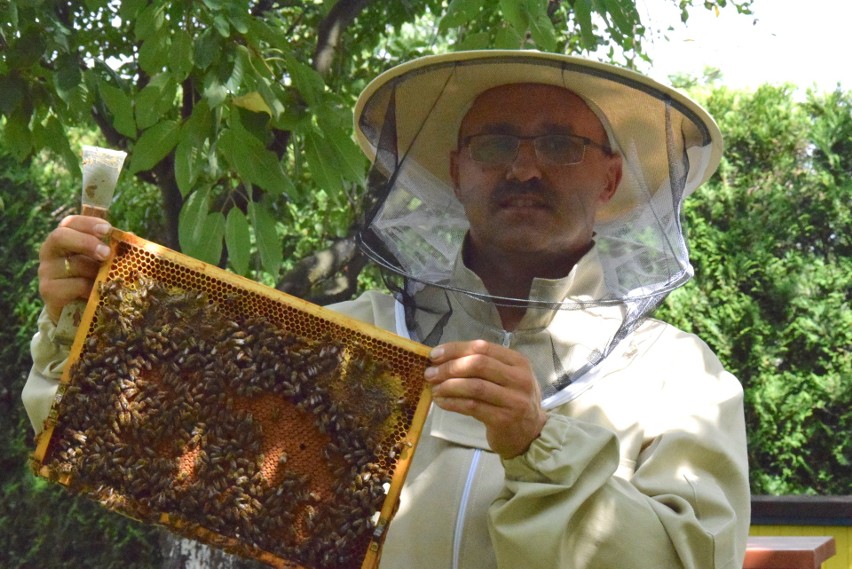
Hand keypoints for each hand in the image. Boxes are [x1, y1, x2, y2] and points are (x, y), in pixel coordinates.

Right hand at [38, 215, 111, 322]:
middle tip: (107, 253)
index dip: (88, 223)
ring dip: (96, 271)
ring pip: (75, 265)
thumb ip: (112, 247)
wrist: (75, 308)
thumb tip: (130, 236)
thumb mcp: (100, 260)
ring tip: (107, 278)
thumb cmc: (90, 276)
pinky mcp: (49, 291)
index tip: (108, 229)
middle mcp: (49, 251)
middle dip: (86, 242)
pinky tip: (98, 293)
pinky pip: (76, 285)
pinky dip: (92, 288)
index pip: (70, 223)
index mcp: (62, 238)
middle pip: (61, 237)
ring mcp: (46, 271)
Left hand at [425, 339, 546, 458]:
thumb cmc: (512, 401)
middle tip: (430, 374)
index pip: (483, 347)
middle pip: (478, 364)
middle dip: (449, 367)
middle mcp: (519, 378)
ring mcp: (514, 399)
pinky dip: (452, 403)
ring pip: (474, 386)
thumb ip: (483, 366)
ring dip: (448, 386)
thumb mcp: (506, 378)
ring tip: (434, 389)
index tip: (434, 355)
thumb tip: (443, 359)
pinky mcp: (504, 419)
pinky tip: (441, 402)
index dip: (455, 349)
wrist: (531, 435)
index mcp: (518, 361)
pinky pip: (472, 406)